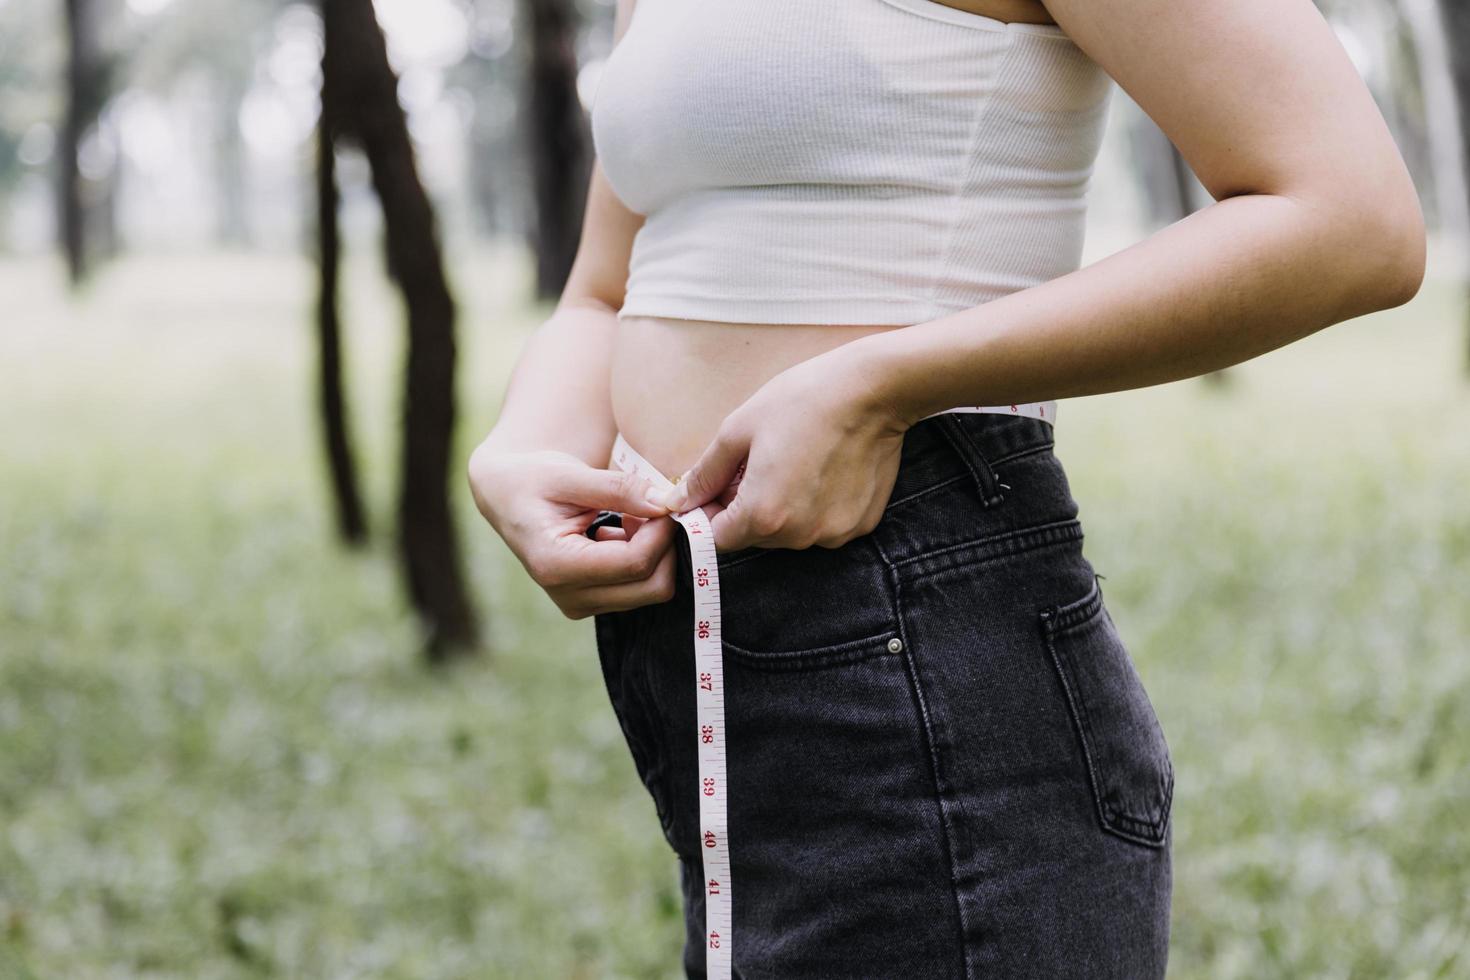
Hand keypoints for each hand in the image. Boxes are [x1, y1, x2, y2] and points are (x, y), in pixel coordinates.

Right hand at [467, 444, 680, 618]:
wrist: (508, 497)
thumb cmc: (534, 480)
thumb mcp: (571, 474)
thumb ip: (619, 488)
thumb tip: (665, 503)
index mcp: (555, 565)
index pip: (634, 563)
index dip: (661, 532)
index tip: (665, 500)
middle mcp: (568, 597)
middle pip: (651, 586)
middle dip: (665, 545)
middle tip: (653, 507)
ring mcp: (580, 605)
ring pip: (651, 589)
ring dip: (655, 551)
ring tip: (630, 515)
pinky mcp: (591, 602)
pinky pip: (640, 588)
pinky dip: (644, 558)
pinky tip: (622, 530)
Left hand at [655, 346, 910, 552]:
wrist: (874, 389)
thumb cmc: (803, 400)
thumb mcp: (739, 430)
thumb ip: (705, 474)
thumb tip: (676, 501)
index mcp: (764, 515)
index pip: (720, 539)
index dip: (713, 513)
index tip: (721, 486)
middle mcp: (800, 535)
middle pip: (755, 537)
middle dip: (747, 508)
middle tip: (759, 464)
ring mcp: (834, 534)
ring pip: (790, 533)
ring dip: (782, 509)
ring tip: (793, 463)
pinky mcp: (860, 525)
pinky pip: (823, 525)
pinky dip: (816, 506)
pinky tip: (823, 469)